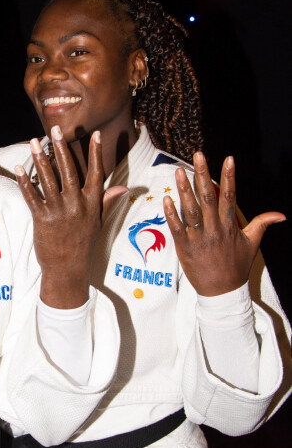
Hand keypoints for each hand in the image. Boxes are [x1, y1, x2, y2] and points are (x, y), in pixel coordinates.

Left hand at [15, 126, 124, 307]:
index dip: (96, 153)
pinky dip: (24, 182)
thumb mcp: (98, 222)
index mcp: (92, 203)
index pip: (96, 173)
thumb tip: (124, 188)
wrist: (69, 269)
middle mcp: (77, 204)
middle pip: (69, 170)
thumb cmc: (83, 244)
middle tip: (55, 129)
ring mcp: (60, 211)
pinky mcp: (43, 219)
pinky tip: (19, 168)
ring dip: (40, 159)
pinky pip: (32, 196)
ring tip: (34, 142)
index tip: (96, 134)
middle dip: (62, 148)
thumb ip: (107, 201)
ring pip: (48, 179)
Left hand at [163, 152, 285, 296]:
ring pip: (190, 210)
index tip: (228, 158)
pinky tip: (166, 199)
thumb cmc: (236, 266)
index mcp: (230, 225)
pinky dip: (171, 214)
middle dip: (203, 175)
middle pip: (208, 198)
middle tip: (198, 156)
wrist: (222, 291)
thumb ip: (262, 224)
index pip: (230, 196)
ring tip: (178, 171)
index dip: (229, 177)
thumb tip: (281, 215)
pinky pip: (177, 228)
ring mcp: (199, 238)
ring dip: (184, 190)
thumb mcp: (252, 244)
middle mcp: (215, 229)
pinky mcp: (185, 247)